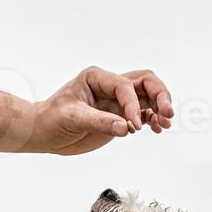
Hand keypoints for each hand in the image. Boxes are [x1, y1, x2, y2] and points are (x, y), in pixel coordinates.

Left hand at [29, 67, 173, 155]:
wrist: (44, 133)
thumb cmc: (52, 119)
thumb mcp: (73, 118)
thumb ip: (100, 122)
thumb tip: (126, 127)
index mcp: (96, 78)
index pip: (125, 86)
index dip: (134, 104)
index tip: (135, 124)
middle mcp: (109, 86)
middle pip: (145, 82)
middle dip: (160, 95)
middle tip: (167, 112)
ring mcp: (117, 101)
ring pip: (148, 96)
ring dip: (160, 107)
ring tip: (165, 123)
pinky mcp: (120, 115)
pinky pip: (143, 112)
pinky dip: (153, 119)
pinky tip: (157, 128)